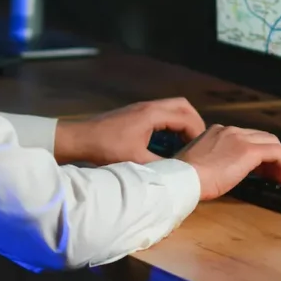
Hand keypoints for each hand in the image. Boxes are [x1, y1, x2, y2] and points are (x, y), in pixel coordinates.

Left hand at [54, 98, 205, 166]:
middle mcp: (149, 106)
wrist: (79, 139)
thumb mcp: (137, 161)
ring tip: (184, 145)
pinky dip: (169, 125)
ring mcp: (141, 108)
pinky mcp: (135, 114)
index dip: (198, 134)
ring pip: (172, 109)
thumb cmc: (106, 148)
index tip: (201, 151)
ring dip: (181, 124)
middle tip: (197, 144)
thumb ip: (161, 166)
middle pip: (183, 106)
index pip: (187, 118)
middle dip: (194, 124)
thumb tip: (180, 173)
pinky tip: (166, 144)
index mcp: (152, 114)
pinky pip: (161, 114)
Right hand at [172, 124, 280, 199]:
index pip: (244, 136)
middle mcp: (230, 130)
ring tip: (277, 176)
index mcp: (215, 131)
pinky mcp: (250, 151)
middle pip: (261, 136)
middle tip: (270, 173)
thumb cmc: (185, 176)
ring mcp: (240, 138)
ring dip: (278, 159)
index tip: (256, 168)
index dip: (254, 151)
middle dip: (269, 153)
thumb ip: (212, 159)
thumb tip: (221, 169)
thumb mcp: (198, 161)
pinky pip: (276, 153)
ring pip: (271, 142)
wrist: (183, 177)